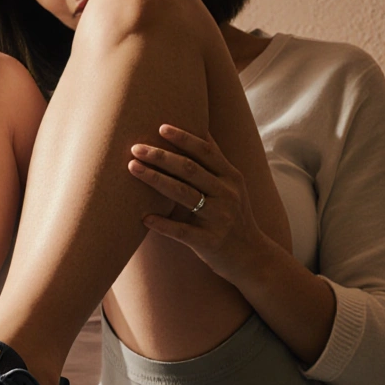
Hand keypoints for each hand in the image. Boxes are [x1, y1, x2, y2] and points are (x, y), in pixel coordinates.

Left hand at [130, 124, 269, 279]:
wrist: (252, 257)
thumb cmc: (233, 217)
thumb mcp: (232, 186)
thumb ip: (214, 163)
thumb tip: (198, 130)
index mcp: (231, 177)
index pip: (206, 151)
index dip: (184, 138)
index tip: (160, 127)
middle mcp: (227, 194)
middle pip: (190, 169)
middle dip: (161, 156)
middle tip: (135, 147)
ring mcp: (219, 218)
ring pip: (183, 194)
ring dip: (155, 179)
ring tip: (132, 168)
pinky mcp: (209, 242)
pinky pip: (182, 232)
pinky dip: (162, 224)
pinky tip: (143, 217)